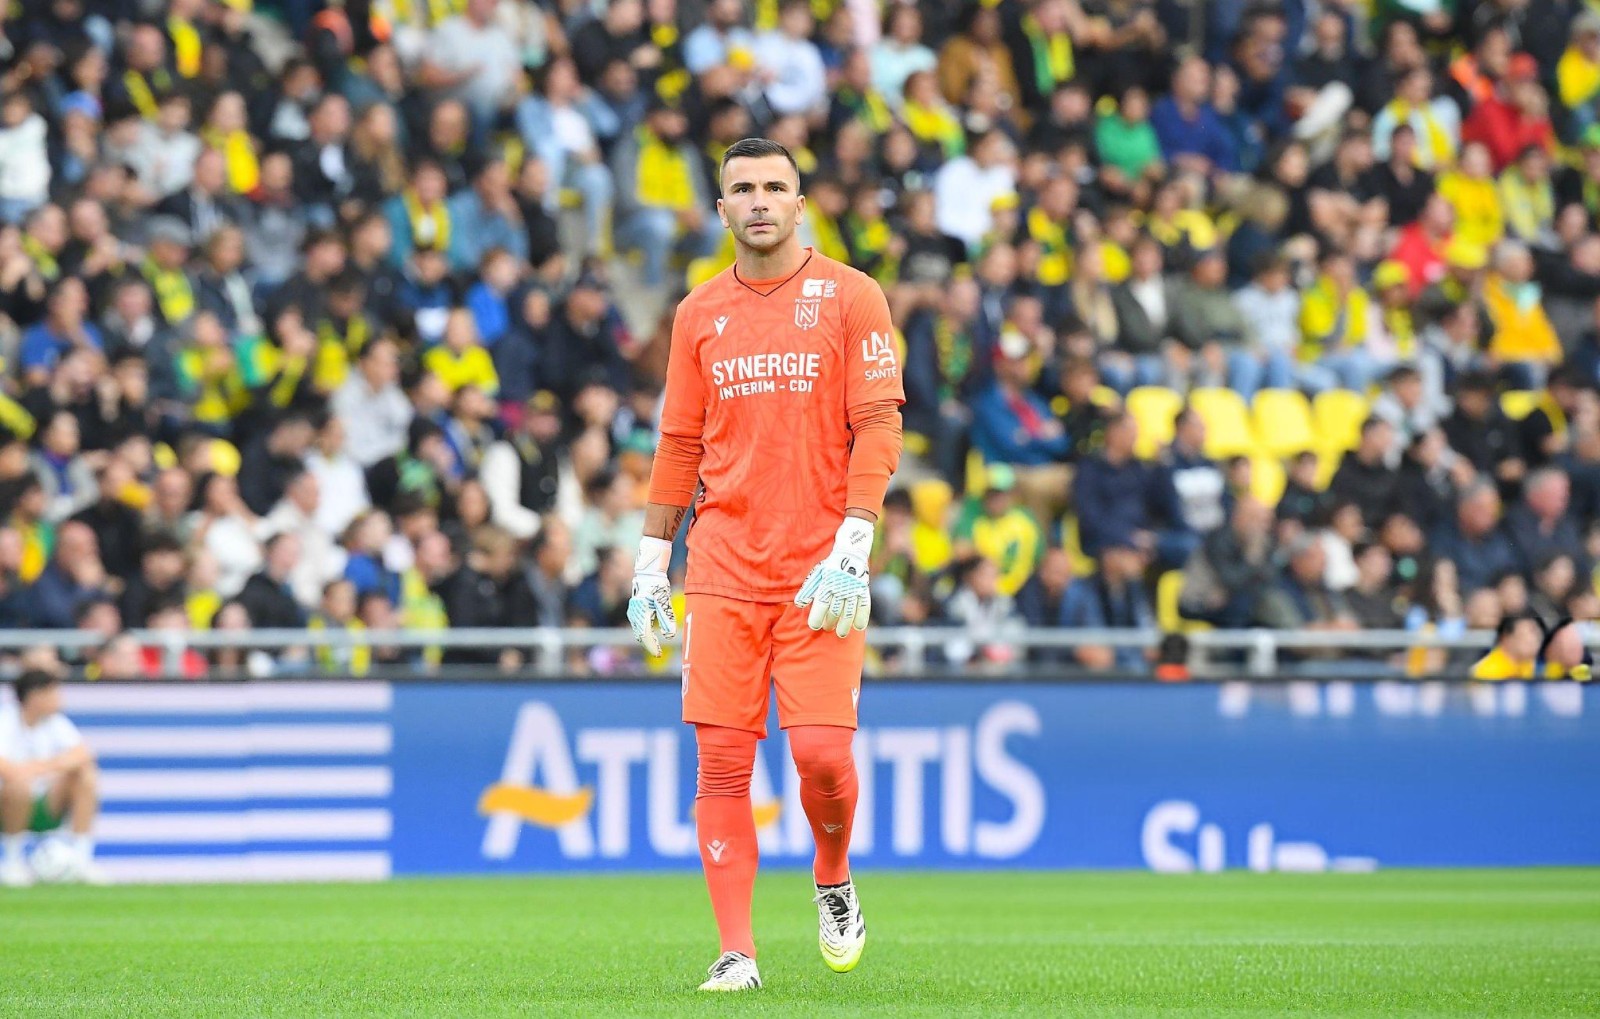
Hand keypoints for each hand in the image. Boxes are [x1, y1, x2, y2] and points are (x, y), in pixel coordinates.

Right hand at [627, 536, 676, 656]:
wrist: (648, 574)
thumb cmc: (658, 585)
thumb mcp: (664, 601)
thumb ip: (667, 617)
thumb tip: (670, 636)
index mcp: (641, 611)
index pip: (645, 634)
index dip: (652, 645)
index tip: (658, 654)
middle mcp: (634, 613)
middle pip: (640, 635)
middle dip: (649, 645)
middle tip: (659, 654)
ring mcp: (633, 613)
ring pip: (639, 631)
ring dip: (647, 640)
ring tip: (657, 648)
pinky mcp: (635, 612)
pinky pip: (639, 627)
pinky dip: (646, 634)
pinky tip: (654, 638)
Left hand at [795, 518, 872, 637]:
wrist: (850, 552)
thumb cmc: (830, 566)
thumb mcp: (817, 575)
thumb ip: (808, 590)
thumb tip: (799, 605)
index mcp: (827, 583)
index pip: (821, 604)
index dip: (817, 617)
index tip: (814, 626)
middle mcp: (840, 587)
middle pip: (834, 611)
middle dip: (829, 622)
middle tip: (827, 628)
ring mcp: (853, 589)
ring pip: (849, 612)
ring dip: (844, 625)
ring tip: (840, 633)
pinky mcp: (863, 589)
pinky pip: (864, 606)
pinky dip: (862, 617)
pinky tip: (858, 627)